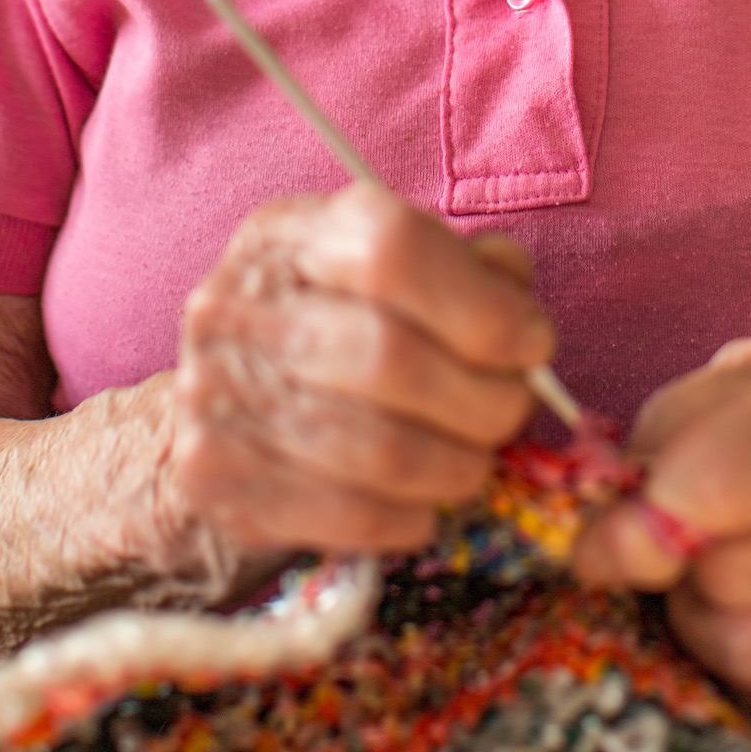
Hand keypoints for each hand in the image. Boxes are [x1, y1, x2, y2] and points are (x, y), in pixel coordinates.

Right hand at [163, 183, 553, 570]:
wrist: (220, 396)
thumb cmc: (333, 322)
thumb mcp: (394, 270)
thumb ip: (469, 271)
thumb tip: (519, 311)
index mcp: (293, 234)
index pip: (392, 250)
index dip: (481, 305)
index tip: (533, 342)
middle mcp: (240, 304)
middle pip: (389, 356)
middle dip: (483, 397)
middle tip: (512, 412)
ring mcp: (218, 393)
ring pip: (379, 449)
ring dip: (457, 465)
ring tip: (475, 461)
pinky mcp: (218, 479)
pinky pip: (349, 514)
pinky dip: (411, 517)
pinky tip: (424, 502)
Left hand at [572, 316, 750, 733]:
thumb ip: (680, 419)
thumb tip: (606, 510)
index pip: (722, 484)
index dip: (639, 522)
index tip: (596, 541)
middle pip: (726, 579)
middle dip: (678, 564)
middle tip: (688, 535)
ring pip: (750, 652)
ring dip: (707, 621)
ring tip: (728, 570)